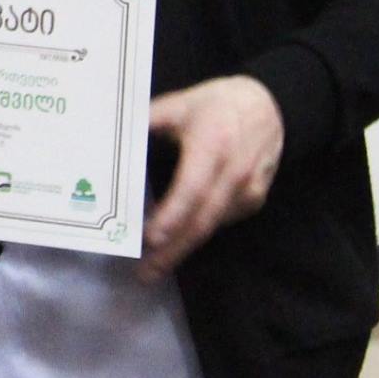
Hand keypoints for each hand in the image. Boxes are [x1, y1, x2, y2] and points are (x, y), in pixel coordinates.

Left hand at [136, 75, 283, 282]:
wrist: (269, 107)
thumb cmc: (217, 104)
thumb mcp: (181, 103)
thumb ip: (147, 120)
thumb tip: (110, 136)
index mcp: (213, 143)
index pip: (192, 187)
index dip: (172, 215)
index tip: (151, 238)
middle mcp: (234, 172)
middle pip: (202, 220)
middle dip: (173, 251)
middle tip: (145, 274)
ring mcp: (249, 190)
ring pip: (212, 227)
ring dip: (183, 249)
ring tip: (155, 266)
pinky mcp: (255, 201)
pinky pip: (222, 222)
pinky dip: (199, 234)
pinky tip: (180, 243)